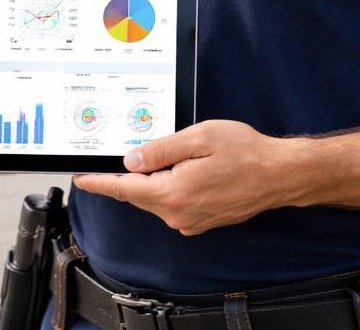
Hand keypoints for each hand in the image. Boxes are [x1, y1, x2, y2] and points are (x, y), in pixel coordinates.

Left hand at [73, 120, 303, 235]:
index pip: (124, 189)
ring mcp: (191, 221)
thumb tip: (131, 160)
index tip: (80, 178)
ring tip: (154, 158)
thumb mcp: (198, 138)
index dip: (99, 182)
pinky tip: (175, 172)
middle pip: (137, 195)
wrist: (279, 174)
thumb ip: (161, 150)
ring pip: (154, 199)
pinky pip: (171, 205)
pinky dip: (166, 189)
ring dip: (149, 182)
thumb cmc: (244, 152)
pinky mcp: (201, 221)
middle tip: (110, 158)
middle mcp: (179, 214)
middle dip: (123, 178)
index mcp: (174, 193)